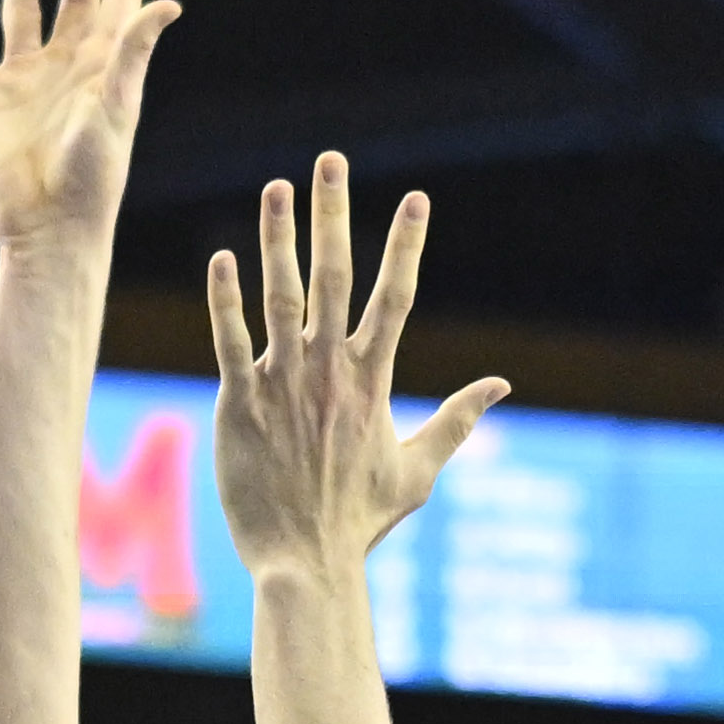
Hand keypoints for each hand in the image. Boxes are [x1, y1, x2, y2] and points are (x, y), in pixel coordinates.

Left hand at [209, 153, 507, 579]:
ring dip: (277, 238)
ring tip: (275, 186)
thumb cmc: (360, 521)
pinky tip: (222, 256)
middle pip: (336, 277)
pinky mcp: (240, 402)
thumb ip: (456, 419)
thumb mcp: (419, 470)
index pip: (396, 298)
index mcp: (373, 381)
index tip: (415, 198)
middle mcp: (330, 371)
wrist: (305, 563)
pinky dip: (225, 298)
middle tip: (330, 161)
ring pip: (280, 295)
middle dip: (334, 215)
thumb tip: (501, 386)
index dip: (406, 245)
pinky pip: (229, 339)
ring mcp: (283, 383)